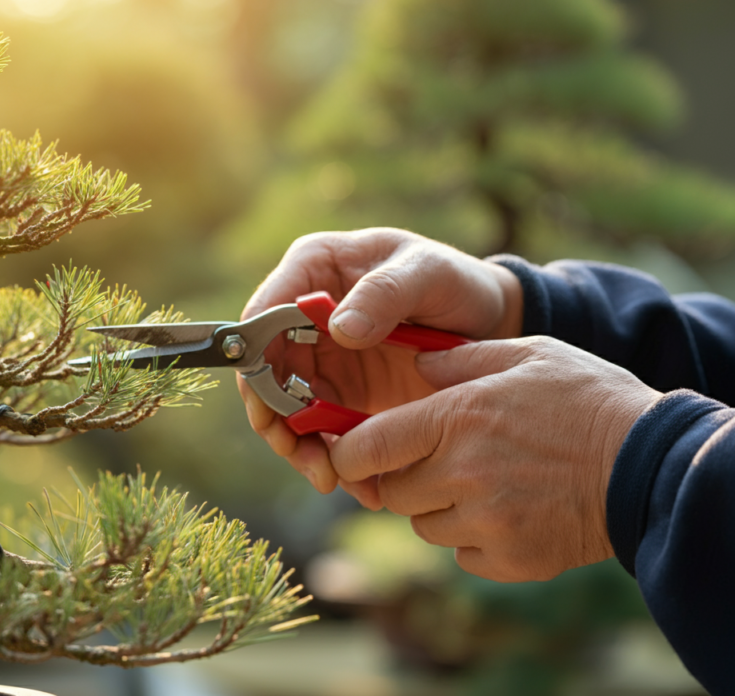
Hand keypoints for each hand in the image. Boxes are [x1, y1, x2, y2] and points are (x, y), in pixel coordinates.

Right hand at [238, 228, 523, 497]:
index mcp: (314, 268)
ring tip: (329, 476)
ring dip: (298, 446)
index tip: (269, 404)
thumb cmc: (456, 281)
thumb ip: (385, 293)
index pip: (264, 313)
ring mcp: (319, 355)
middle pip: (265, 369)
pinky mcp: (338, 392)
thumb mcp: (428, 274)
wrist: (491, 321)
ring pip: (285, 407)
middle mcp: (304, 314)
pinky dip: (331, 457)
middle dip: (274, 416)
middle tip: (297, 452)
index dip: (257, 360)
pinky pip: (318, 429)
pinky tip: (356, 481)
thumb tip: (338, 329)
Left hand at [330, 336, 661, 581]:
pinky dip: (474, 537)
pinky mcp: (508, 559)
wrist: (650, 465)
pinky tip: (508, 510)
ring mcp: (484, 522)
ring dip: (439, 507)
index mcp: (455, 418)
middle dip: (402, 477)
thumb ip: (457, 358)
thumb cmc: (587, 400)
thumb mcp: (525, 355)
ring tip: (486, 481)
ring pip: (423, 525)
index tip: (353, 451)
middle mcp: (460, 473)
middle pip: (390, 492)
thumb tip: (412, 362)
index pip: (364, 449)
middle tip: (440, 459)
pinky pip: (461, 553)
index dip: (348, 453)